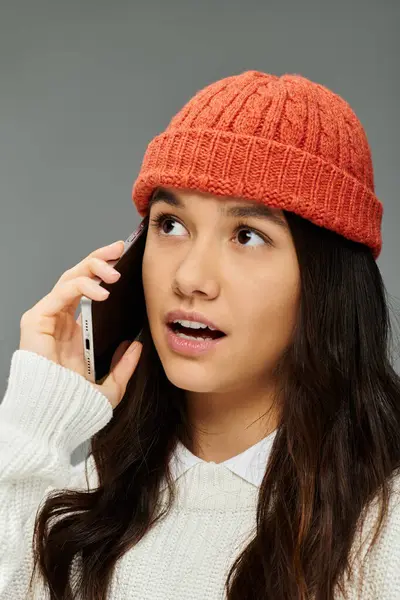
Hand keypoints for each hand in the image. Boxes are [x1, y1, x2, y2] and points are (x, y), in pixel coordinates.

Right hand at [19, 240, 141, 408]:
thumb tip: (137, 346)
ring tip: (115, 271)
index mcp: (76, 332)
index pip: (90, 291)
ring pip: (69, 278)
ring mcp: (48, 319)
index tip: (126, 262)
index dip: (105, 274)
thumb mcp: (110, 386)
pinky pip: (60, 293)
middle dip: (99, 259)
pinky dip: (81, 286)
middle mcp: (61, 321)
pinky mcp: (36, 320)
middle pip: (79, 277)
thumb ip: (124, 366)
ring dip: (92, 267)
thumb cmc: (75, 406)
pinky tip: (102, 292)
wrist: (54, 420)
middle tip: (119, 249)